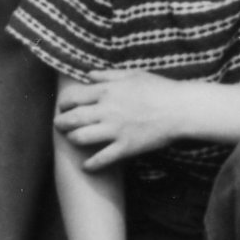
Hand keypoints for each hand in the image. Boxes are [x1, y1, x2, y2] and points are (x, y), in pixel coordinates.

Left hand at [52, 70, 185, 169]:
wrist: (180, 109)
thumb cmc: (159, 88)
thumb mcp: (133, 74)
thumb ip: (107, 75)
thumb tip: (88, 75)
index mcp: (107, 91)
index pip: (73, 97)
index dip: (63, 103)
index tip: (62, 107)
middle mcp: (107, 110)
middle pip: (72, 119)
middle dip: (61, 123)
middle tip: (59, 125)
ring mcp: (115, 130)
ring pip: (81, 138)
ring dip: (72, 140)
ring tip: (72, 140)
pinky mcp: (125, 147)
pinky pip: (101, 159)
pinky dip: (90, 164)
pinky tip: (86, 166)